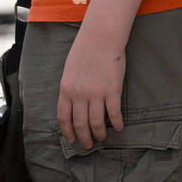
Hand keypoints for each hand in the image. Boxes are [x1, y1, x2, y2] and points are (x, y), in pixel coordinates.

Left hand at [57, 28, 125, 149]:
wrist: (100, 37)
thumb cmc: (84, 50)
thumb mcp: (69, 69)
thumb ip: (70, 88)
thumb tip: (72, 105)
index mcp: (66, 88)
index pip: (63, 117)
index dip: (68, 132)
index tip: (72, 140)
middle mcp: (79, 94)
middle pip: (80, 124)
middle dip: (84, 138)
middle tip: (88, 144)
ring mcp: (96, 93)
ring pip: (96, 123)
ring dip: (99, 134)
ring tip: (102, 137)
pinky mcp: (112, 91)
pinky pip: (114, 114)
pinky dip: (117, 124)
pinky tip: (118, 127)